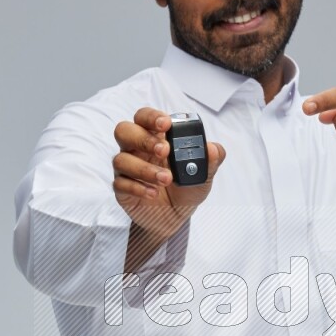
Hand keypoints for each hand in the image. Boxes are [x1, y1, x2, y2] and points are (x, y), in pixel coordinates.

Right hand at [112, 107, 225, 236]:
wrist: (176, 218)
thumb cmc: (185, 188)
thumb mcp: (203, 175)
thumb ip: (210, 160)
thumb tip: (214, 149)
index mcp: (155, 137)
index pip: (144, 117)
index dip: (151, 117)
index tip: (166, 123)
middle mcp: (137, 149)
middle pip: (124, 131)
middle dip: (143, 138)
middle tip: (164, 150)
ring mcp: (127, 168)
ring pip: (121, 159)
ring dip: (144, 168)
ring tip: (166, 179)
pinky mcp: (122, 189)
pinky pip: (120, 183)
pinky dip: (137, 187)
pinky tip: (153, 193)